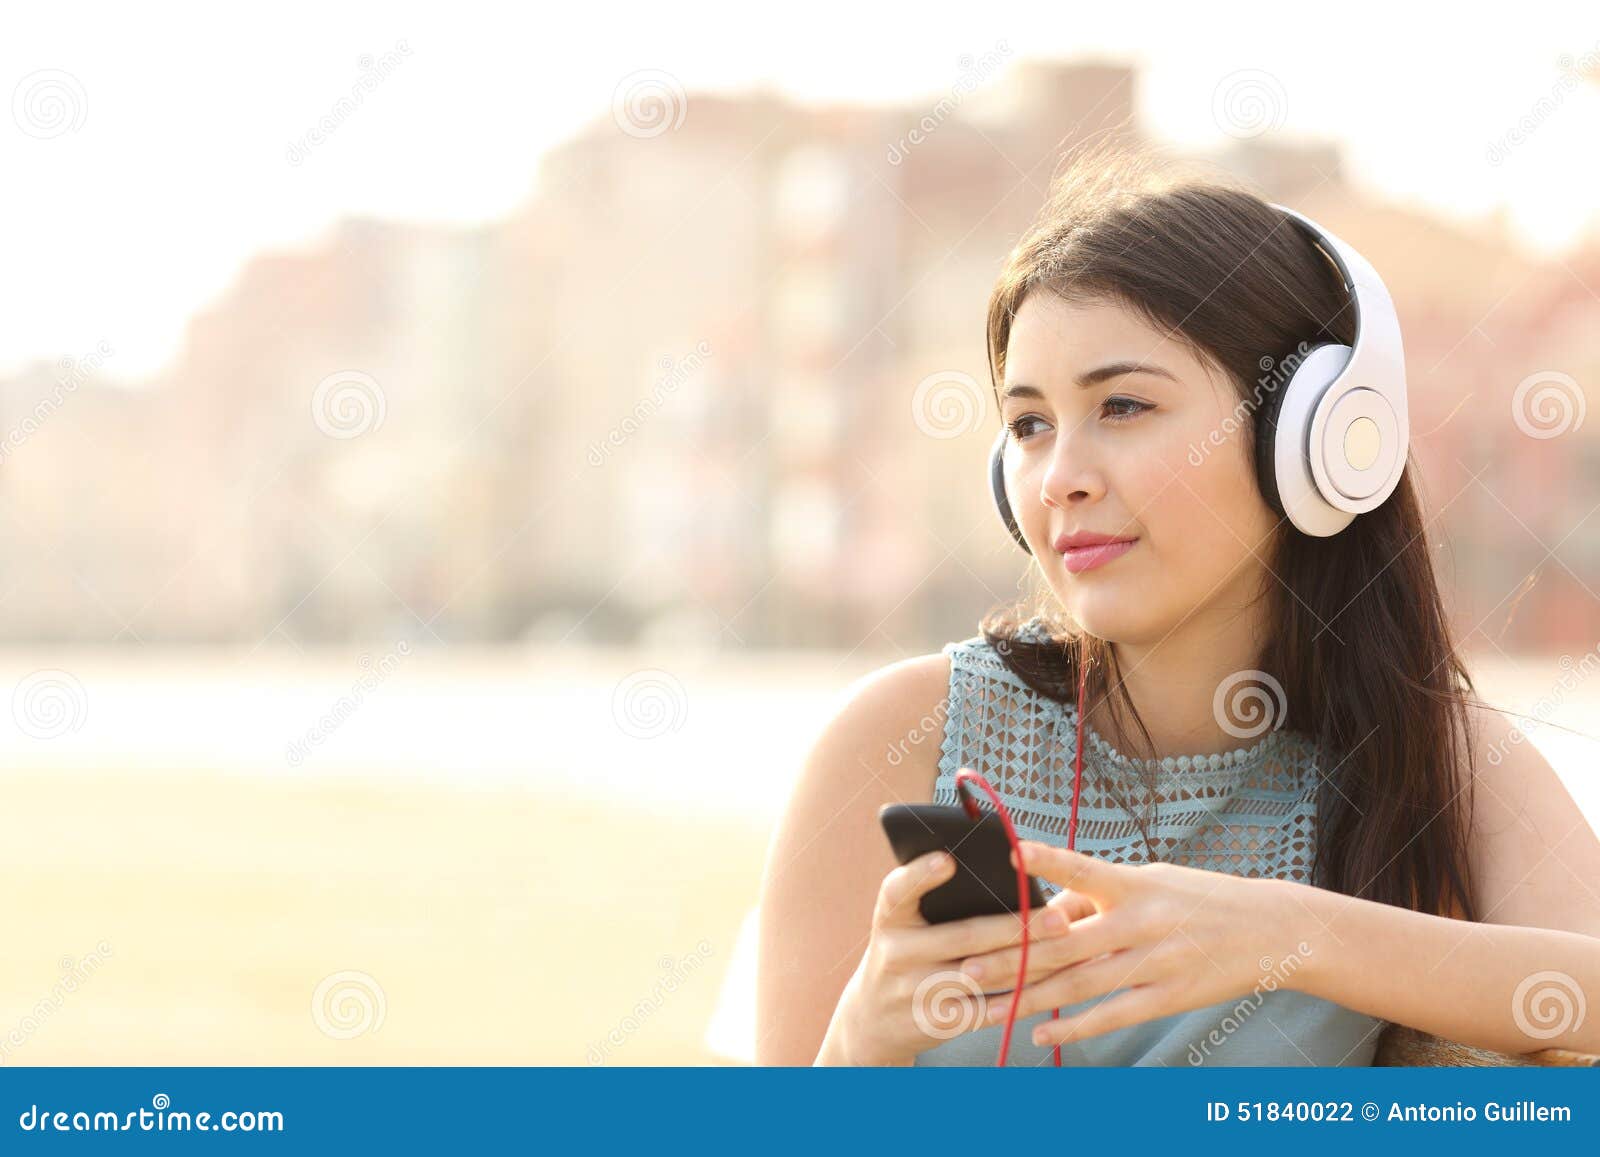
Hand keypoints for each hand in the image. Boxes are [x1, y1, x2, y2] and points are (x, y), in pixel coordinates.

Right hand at [816, 849, 1091, 1064]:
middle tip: (1059, 918)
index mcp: (889, 917)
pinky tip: (1049, 985)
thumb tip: (1004, 874)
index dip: (920, 875)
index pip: (897, 890)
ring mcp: (914, 991)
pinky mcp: (933, 1024)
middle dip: (1016, 928)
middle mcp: (896, 953)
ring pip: (984, 976)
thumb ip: (934, 899)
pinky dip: (1018, 998)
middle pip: (963, 937)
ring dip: (1030, 964)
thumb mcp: (902, 923)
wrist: (872, 1018)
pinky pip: (985, 1011)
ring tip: (1067, 950)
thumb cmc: (905, 953)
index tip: (948, 860)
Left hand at [953, 840, 1312, 1047]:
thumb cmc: (1197, 897)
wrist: (1270, 929)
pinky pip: (1113, 1015)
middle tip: (964, 965)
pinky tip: (1042, 1033)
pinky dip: (1075, 1027)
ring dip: (1029, 997)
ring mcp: (1154, 964)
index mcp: (1134, 885)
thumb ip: (1097, 896)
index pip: (1084, 869)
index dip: (1049, 862)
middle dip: (1011, 956)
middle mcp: (1140, 923)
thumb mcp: (1150, 880)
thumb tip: (1047, 915)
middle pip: (1065, 942)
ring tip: (987, 1005)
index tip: (1013, 855)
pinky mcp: (1168, 998)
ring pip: (1080, 985)